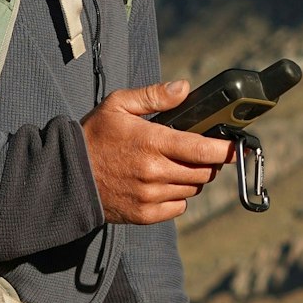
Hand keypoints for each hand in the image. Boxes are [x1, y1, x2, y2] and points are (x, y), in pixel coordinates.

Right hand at [81, 80, 234, 224]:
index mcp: (151, 142)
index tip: (236, 147)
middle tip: (201, 152)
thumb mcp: (118, 105)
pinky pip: (178, 207)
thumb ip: (154, 96)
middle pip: (203, 172)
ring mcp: (149, 196)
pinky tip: (164, 183)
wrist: (67, 176)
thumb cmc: (94, 136)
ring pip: (192, 189)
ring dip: (193, 178)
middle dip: (209, 162)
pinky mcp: (144, 214)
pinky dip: (179, 196)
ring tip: (177, 165)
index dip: (225, 149)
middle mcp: (154, 172)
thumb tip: (184, 88)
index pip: (202, 149)